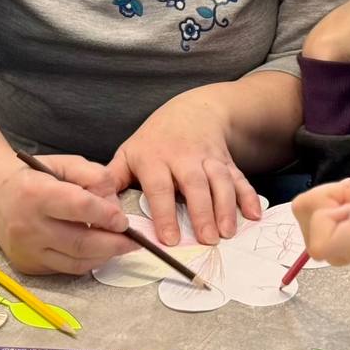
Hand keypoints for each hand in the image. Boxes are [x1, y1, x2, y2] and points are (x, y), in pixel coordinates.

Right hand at [0, 153, 136, 274]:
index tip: (124, 220)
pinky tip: (98, 251)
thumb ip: (93, 175)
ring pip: (75, 262)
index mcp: (35, 192)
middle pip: (79, 242)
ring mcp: (26, 250)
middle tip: (133, 241)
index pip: (79, 207)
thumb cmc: (35, 176)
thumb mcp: (64, 163)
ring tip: (120, 246)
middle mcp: (27, 225)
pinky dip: (87, 262)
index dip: (106, 215)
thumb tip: (114, 204)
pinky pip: (65, 269)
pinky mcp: (28, 266)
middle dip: (113, 244)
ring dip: (104, 256)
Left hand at [107, 89, 261, 245]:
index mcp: (154, 158)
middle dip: (202, 213)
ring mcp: (208, 158)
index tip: (170, 239)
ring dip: (226, 207)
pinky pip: (239, 178)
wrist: (193, 110)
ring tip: (228, 233)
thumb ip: (114, 178)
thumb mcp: (130, 151)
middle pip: (195, 185)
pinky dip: (248, 196)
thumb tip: (95, 203)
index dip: (165, 213)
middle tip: (208, 240)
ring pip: (219, 181)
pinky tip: (253, 214)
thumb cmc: (156, 139)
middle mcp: (183, 157)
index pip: (159, 187)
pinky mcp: (226, 161)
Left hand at [291, 163, 349, 264]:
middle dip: (326, 197)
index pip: (319, 243)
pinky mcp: (325, 241)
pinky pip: (308, 214)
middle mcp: (341, 254)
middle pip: (306, 220)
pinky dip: (323, 202)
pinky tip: (345, 204)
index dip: (326, 209)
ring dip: (324, 198)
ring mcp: (332, 250)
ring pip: (304, 214)